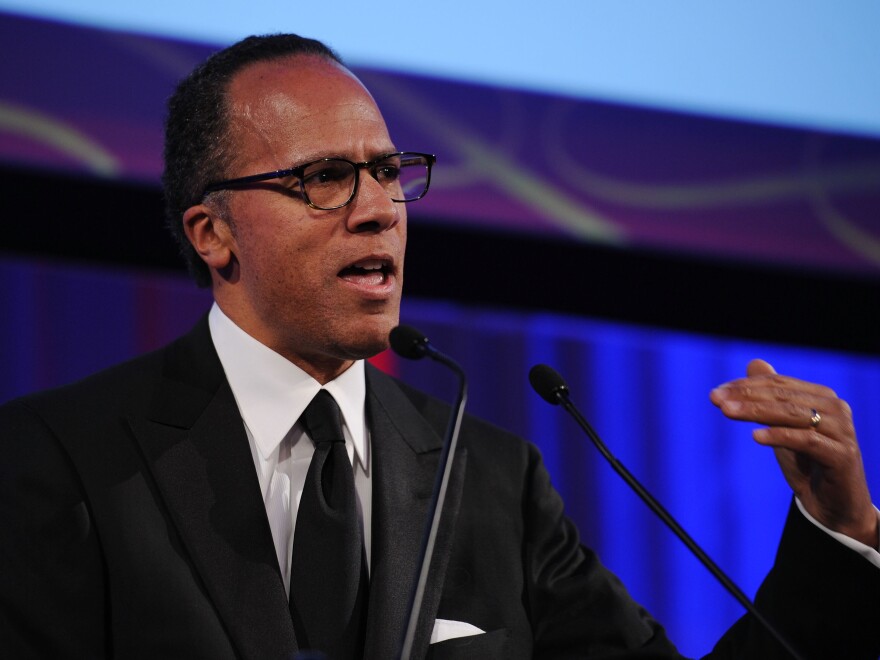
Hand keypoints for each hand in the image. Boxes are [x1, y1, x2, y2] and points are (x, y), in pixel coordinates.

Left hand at [710, 359, 877, 548]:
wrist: (833, 505)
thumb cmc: (806, 463)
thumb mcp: (783, 427)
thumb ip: (772, 397)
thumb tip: (754, 362)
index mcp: (822, 396)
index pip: (777, 385)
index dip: (745, 386)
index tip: (715, 393)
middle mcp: (835, 408)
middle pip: (782, 397)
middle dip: (745, 397)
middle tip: (715, 399)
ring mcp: (841, 431)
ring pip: (792, 414)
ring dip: (756, 412)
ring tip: (727, 412)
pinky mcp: (841, 455)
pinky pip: (806, 440)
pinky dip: (779, 436)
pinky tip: (755, 437)